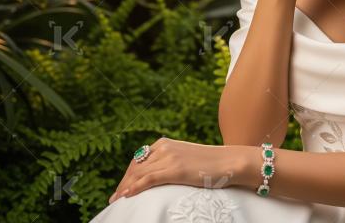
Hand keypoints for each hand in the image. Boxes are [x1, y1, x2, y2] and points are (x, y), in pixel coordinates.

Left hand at [108, 137, 244, 203]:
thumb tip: (156, 174)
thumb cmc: (210, 164)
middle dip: (123, 182)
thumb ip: (169, 161)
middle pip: (135, 167)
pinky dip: (134, 187)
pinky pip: (148, 179)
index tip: (122, 188)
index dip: (127, 175)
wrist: (229, 162)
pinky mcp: (175, 169)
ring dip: (125, 187)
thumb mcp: (185, 158)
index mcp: (165, 143)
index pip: (138, 160)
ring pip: (139, 174)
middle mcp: (164, 147)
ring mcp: (169, 157)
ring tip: (116, 200)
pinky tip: (126, 195)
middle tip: (115, 198)